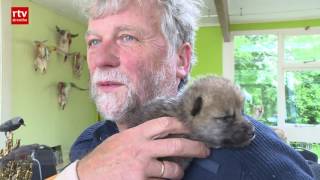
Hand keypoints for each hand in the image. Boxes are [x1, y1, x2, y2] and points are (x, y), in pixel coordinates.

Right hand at [76, 117, 209, 179]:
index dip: (182, 125)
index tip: (191, 128)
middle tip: (205, 150)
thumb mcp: (119, 139)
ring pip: (171, 171)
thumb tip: (156, 132)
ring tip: (177, 172)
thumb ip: (138, 135)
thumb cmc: (103, 158)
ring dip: (177, 172)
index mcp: (136, 135)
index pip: (165, 124)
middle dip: (195, 148)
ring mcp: (142, 169)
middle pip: (176, 146)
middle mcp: (141, 149)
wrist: (86, 177)